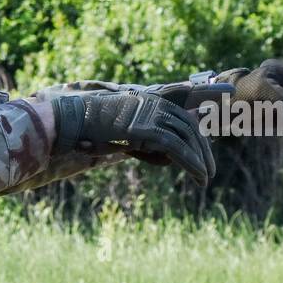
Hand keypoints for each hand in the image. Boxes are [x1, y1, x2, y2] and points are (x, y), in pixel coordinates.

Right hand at [50, 90, 216, 185]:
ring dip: (200, 161)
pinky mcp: (147, 129)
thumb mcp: (120, 130)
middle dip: (203, 151)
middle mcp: (157, 105)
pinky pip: (177, 147)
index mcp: (152, 102)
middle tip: (209, 173)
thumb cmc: (90, 127)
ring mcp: (153, 115)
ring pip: (187, 138)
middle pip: (190, 128)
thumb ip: (139, 137)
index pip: (184, 120)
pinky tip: (199, 176)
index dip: (196, 139)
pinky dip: (191, 162)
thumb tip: (151, 152)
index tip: (203, 157)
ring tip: (205, 179)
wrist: (74, 119)